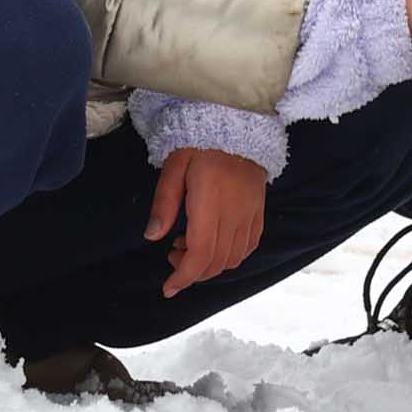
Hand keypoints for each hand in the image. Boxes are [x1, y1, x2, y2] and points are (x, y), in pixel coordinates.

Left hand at [145, 146, 266, 296]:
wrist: (240, 123)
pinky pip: (248, 247)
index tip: (168, 287)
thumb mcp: (175, 165)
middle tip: (172, 254)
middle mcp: (234, 214)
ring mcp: (250, 214)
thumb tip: (152, 236)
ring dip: (209, 265)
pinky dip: (230, 257)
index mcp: (210, 203)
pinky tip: (215, 244)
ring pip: (233, 259)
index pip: (200, 254)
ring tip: (190, 245)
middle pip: (215, 262)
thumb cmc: (202, 142)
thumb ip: (164, 202)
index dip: (183, 276)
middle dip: (191, 271)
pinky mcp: (259, 212)